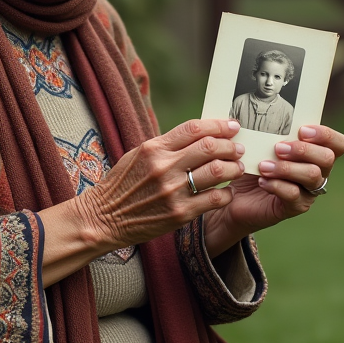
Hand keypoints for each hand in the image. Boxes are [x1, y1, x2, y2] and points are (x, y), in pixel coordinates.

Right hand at [76, 118, 246, 251]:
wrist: (104, 217)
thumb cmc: (123, 183)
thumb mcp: (139, 154)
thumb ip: (167, 144)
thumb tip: (200, 134)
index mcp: (153, 148)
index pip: (194, 129)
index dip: (218, 125)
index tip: (232, 126)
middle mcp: (164, 167)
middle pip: (210, 147)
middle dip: (231, 146)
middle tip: (238, 148)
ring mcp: (172, 191)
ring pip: (218, 172)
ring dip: (234, 168)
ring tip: (238, 168)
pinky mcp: (179, 214)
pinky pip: (215, 199)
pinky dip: (227, 193)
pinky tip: (226, 192)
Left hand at [203, 124, 343, 257]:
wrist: (238, 196)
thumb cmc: (253, 163)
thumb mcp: (262, 144)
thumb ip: (271, 130)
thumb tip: (266, 112)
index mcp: (316, 152)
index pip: (339, 143)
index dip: (326, 135)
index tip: (302, 130)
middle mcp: (319, 172)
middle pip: (327, 158)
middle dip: (303, 150)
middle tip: (278, 148)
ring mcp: (309, 191)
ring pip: (312, 176)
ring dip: (287, 168)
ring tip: (264, 166)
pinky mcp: (296, 207)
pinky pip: (294, 195)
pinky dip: (276, 185)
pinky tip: (262, 181)